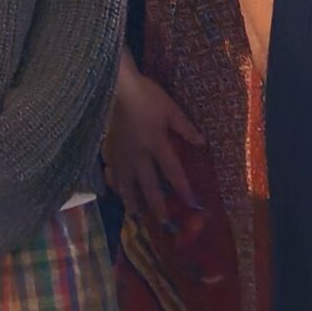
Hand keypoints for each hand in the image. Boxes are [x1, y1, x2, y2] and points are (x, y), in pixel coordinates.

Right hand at [104, 64, 205, 227]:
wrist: (117, 86)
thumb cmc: (147, 95)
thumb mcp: (170, 109)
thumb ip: (185, 128)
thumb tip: (202, 143)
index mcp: (156, 144)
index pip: (173, 173)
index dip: (183, 190)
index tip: (191, 205)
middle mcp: (139, 155)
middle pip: (149, 186)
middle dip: (157, 206)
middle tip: (163, 224)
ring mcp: (121, 154)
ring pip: (126, 184)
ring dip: (133, 201)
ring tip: (136, 215)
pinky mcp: (109, 149)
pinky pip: (111, 172)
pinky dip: (114, 184)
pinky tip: (115, 190)